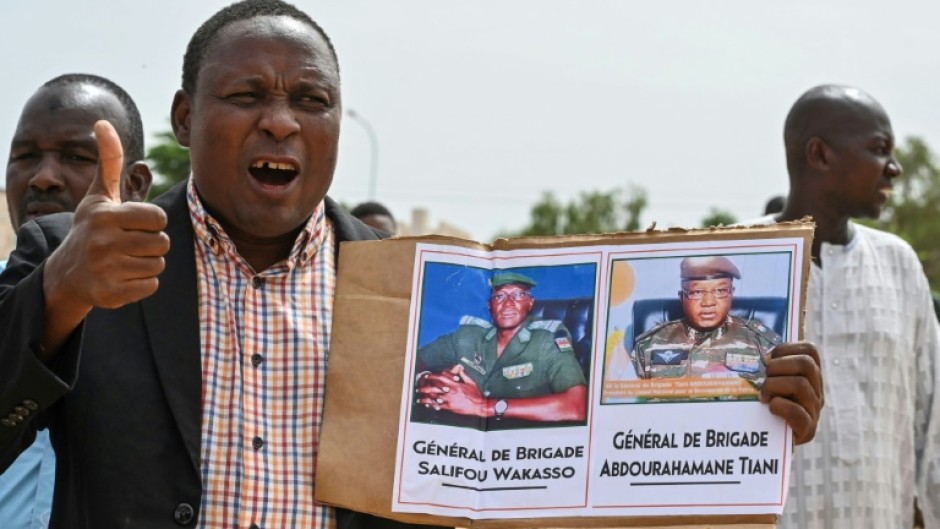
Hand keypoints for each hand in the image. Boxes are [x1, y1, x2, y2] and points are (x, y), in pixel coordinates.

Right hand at [41, 121, 169, 352]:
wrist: (68, 272)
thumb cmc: (92, 228)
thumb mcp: (99, 196)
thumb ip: (109, 161)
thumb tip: (103, 123)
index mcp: (106, 216)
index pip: (159, 218)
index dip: (153, 222)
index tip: (135, 224)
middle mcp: (104, 242)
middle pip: (162, 243)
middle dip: (151, 243)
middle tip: (128, 244)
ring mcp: (107, 269)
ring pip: (158, 265)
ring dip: (147, 263)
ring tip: (124, 259)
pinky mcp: (111, 293)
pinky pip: (151, 286)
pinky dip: (142, 284)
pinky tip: (122, 276)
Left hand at [415, 365, 485, 416]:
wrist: (478, 405)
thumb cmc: (475, 394)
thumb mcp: (470, 382)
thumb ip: (464, 375)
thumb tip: (460, 368)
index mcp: (455, 384)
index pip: (441, 378)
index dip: (432, 377)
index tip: (427, 377)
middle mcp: (450, 392)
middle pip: (434, 389)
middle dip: (425, 388)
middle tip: (419, 389)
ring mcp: (449, 400)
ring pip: (434, 399)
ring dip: (425, 399)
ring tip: (419, 399)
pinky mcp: (450, 407)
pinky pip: (439, 406)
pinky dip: (432, 406)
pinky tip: (427, 405)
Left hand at [760, 342, 823, 444]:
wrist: (763, 443)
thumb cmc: (759, 407)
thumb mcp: (763, 381)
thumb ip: (762, 365)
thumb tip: (741, 346)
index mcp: (809, 375)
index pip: (810, 350)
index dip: (786, 349)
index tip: (768, 359)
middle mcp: (816, 390)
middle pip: (806, 364)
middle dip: (778, 366)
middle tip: (763, 378)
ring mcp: (814, 410)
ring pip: (802, 385)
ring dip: (774, 386)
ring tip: (762, 395)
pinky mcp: (808, 430)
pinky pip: (799, 413)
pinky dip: (780, 406)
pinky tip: (770, 408)